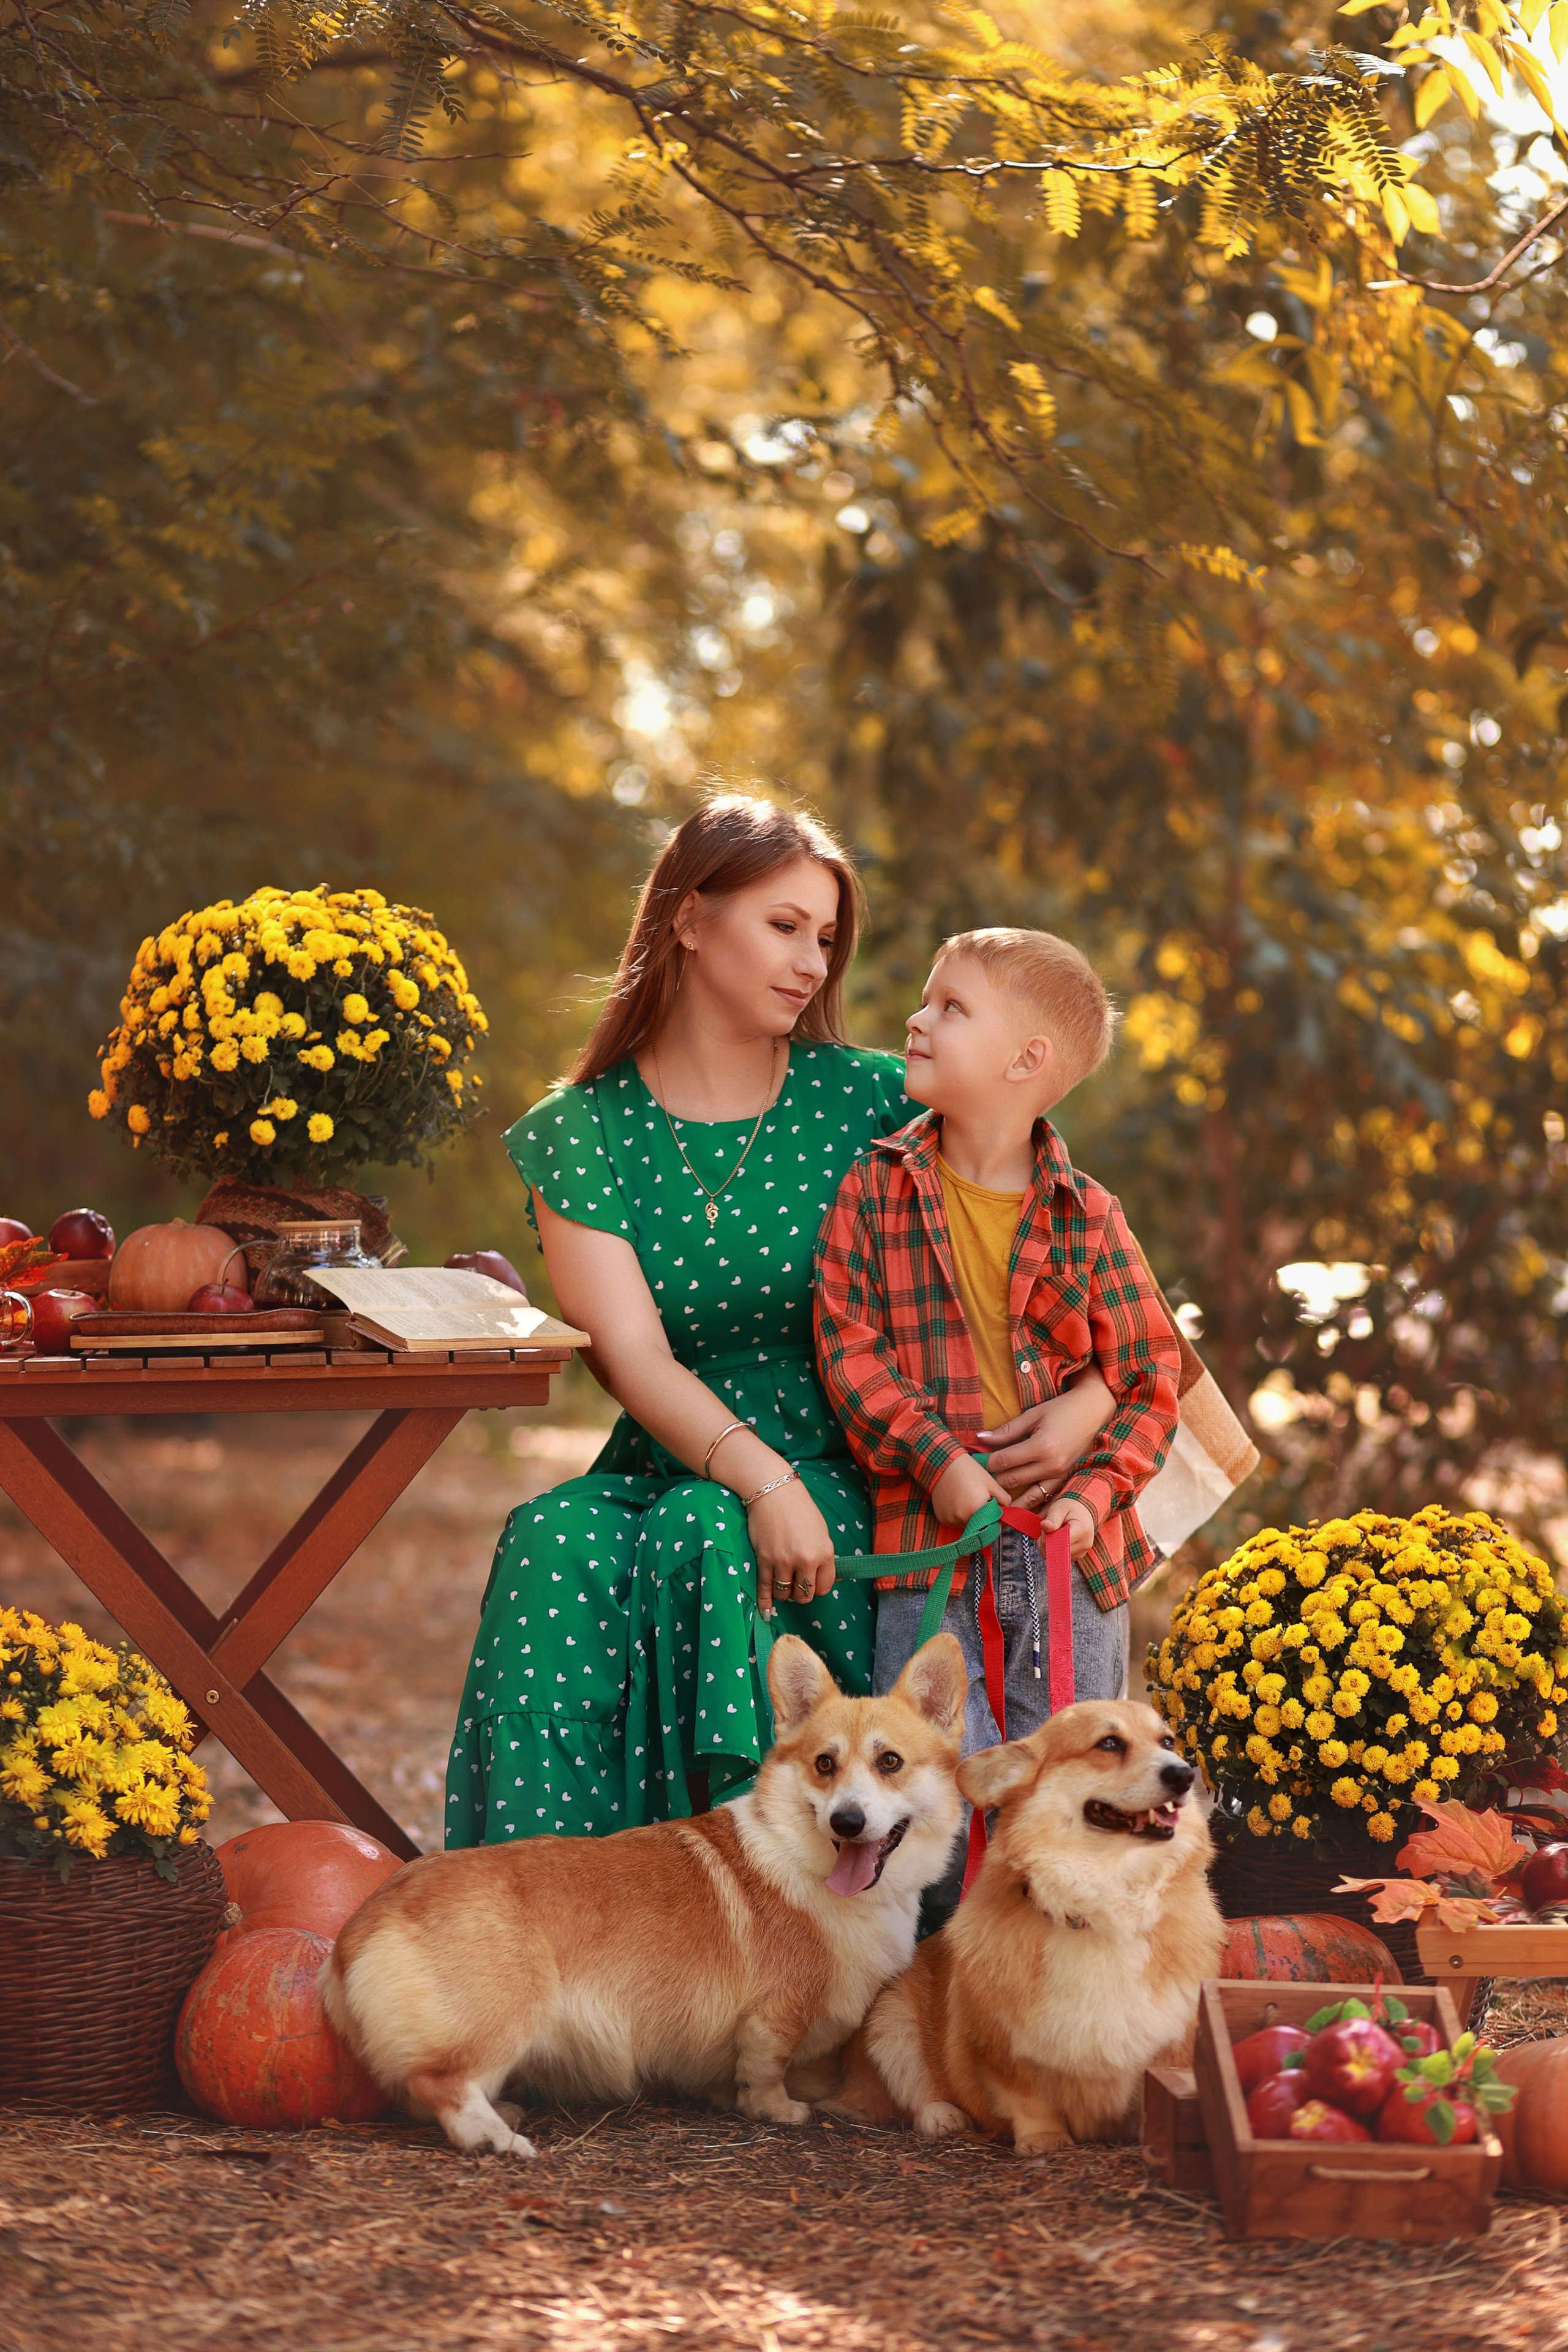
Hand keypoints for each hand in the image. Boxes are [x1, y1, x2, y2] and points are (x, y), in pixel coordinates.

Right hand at [749, 1477, 836, 1617]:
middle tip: (795, 1586)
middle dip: (801, 1594)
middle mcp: (806, 1560)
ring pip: (785, 1594)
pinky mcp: (765, 1560)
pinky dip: (765, 1602)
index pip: (825, 1587)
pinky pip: (765, 1589)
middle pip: (805, 1594)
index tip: (812, 1584)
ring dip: (784, 1594)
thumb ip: (822, 1555)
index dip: (818, 1588)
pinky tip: (765, 1610)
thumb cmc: (799, 1508)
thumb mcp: (821, 1531)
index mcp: (824, 1552)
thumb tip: (822, 1578)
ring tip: (782, 1586)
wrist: (774, 1491)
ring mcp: (784, 1561)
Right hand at [929, 1453, 1010, 1533]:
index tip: (993, 1509)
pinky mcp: (942, 1519)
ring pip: (967, 1526)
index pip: (993, 1527)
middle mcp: (962, 1519)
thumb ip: (1004, 1499)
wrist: (943, 1464)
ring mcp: (951, 1520)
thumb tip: (1008, 1511)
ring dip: (970, 1518)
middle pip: (980, 1527)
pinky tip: (957, 1502)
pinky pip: (955, 1523)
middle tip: (979, 1500)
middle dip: (983, 1518)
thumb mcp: (991, 1483)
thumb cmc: (969, 1471)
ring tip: (967, 1499)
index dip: (995, 1519)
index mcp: (977, 1510)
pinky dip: (959, 1516)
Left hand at [977, 1372, 1115, 1503]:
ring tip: (993, 1500)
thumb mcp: (1033, 1415)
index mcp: (1041, 1446)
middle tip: (978, 1480)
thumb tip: (980, 1438)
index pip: (1004, 1461)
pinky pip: (1045, 1497)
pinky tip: (1018, 1509)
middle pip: (1012, 1480)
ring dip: (1010, 1498)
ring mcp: (1060, 1475)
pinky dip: (1031, 1503)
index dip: (986, 1462)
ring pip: (1028, 1495)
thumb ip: (1007, 1430)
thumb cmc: (1062, 1409)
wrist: (1094, 1412)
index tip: (974, 1461)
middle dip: (993, 1480)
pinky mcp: (1066, 1479)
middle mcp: (1051, 1465)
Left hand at [1040, 1494, 1096, 1556]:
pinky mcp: (1078, 1556)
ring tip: (1052, 1532)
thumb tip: (1045, 1526)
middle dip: (1046, 1542)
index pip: (1060, 1542)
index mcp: (1082, 1530)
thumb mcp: (1060, 1508)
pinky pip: (1060, 1558)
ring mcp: (1082, 1552)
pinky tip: (1056, 1539)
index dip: (1047, 1537)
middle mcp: (1085, 1544)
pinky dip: (1054, 1551)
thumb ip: (1053, 1518)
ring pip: (1057, 1558)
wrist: (1082, 1510)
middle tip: (1046, 1529)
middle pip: (1058, 1552)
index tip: (1044, 1527)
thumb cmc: (1070, 1506)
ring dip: (1048, 1548)